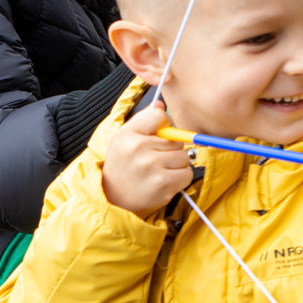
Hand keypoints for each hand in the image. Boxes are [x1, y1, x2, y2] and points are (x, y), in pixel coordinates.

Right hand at [101, 101, 193, 215]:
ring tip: (159, 171)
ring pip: (185, 156)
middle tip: (154, 159)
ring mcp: (152, 167)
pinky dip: (180, 178)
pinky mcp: (164, 184)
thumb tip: (161, 104)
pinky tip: (164, 181)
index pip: (160, 115)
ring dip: (177, 165)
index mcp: (128, 134)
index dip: (164, 126)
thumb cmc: (123, 165)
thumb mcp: (124, 137)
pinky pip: (187, 173)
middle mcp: (139, 148)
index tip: (156, 136)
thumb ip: (143, 120)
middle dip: (171, 149)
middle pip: (177, 139)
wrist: (115, 198)